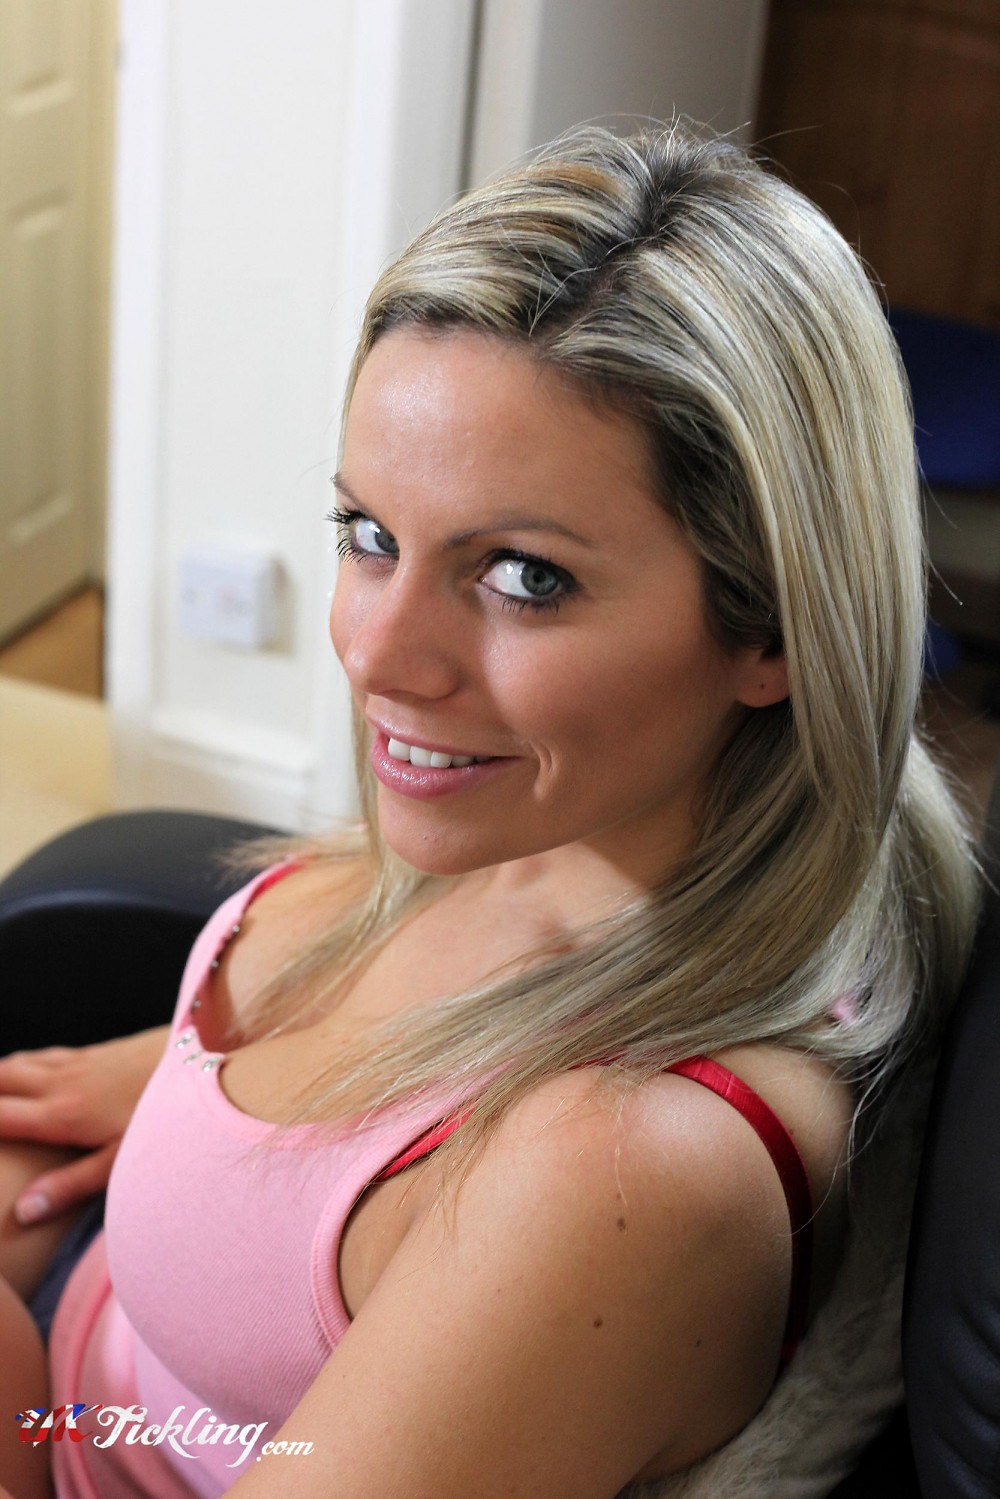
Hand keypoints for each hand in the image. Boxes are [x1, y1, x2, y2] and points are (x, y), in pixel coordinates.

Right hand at [0, 1027, 169, 1225]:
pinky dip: (19, 1063)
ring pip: (18, 1063)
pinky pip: (43, 1055)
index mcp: (60, 1115)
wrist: (204, 1056)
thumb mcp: (121, 1161)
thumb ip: (70, 1186)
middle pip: (0, 1080)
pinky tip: (19, 1068)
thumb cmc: (165, 1118)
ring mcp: (77, 1064)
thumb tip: (22, 1213)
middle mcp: (61, 1084)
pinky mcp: (94, 1054)